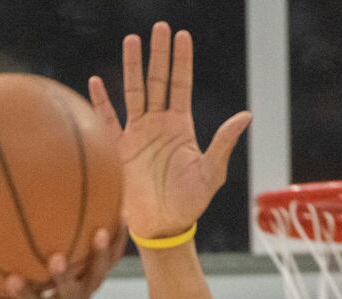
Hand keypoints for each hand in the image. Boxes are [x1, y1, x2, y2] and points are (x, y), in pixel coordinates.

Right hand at [0, 226, 127, 298]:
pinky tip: (121, 211)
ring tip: (102, 230)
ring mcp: (89, 288)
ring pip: (98, 273)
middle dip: (62, 276)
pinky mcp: (102, 274)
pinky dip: (119, 236)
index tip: (12, 279)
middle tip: (56, 258)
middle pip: (69, 291)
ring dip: (101, 253)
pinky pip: (115, 256)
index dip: (23, 294)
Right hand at [89, 23, 250, 241]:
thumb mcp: (210, 173)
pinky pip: (107, 120)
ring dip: (132, 66)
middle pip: (157, 80)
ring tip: (132, 40)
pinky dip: (101, 101)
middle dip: (158, 53)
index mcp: (181, 126)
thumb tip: (245, 116)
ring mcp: (137, 135)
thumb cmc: (189, 203)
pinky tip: (95, 80)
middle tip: (159, 27)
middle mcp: (158, 124)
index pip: (181, 85)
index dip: (181, 60)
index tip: (182, 35)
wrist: (162, 228)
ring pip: (133, 92)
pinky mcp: (118, 150)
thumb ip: (223, 143)